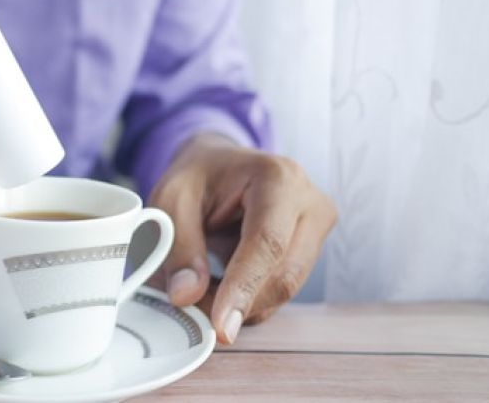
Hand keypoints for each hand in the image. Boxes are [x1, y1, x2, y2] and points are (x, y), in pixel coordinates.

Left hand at [150, 133, 336, 343]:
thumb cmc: (198, 176)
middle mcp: (310, 202)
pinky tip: (222, 285)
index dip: (243, 288)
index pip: (268, 243)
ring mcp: (317, 228)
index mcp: (278, 177)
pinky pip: (282, 290)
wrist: (219, 164)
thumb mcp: (171, 200)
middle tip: (191, 309)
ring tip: (200, 289)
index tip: (220, 325)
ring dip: (241, 304)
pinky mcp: (312, 251)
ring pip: (284, 289)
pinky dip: (249, 299)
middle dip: (237, 303)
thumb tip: (187, 296)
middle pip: (284, 274)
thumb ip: (178, 247)